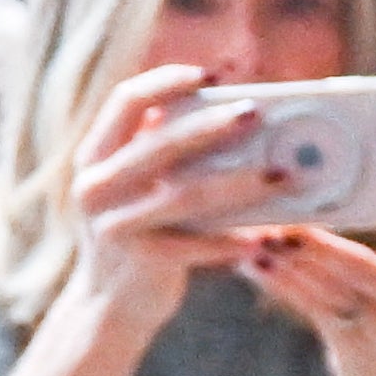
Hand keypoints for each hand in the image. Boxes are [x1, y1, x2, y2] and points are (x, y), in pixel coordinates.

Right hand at [65, 63, 284, 289]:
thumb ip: (162, 147)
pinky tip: (264, 236)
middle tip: (257, 113)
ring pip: (184, 195)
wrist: (111, 303)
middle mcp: (95, 187)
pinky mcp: (139, 260)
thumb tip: (227, 105)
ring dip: (237, 182)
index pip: (127, 101)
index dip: (169, 80)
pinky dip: (230, 240)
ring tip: (280, 174)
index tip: (213, 72)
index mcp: (95, 156)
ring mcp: (114, 225)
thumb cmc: (140, 231)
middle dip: (212, 125)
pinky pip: (193, 245)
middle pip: (160, 144)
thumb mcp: (137, 184)